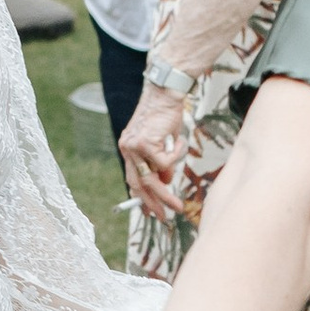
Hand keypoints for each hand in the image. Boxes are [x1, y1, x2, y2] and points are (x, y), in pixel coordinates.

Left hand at [118, 83, 191, 217]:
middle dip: (152, 204)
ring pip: (152, 180)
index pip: (132, 179)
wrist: (165, 92)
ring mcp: (134, 146)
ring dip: (166, 195)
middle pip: (139, 184)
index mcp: (128, 148)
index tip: (148, 212)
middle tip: (163, 218)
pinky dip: (177, 156)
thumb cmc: (166, 114)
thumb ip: (160, 161)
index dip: (140, 198)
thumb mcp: (163, 142)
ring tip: (178, 205)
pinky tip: (182, 142)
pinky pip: (166, 162)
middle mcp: (127, 148)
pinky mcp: (145, 143)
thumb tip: (166, 180)